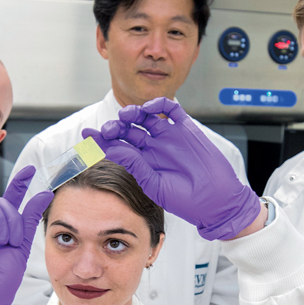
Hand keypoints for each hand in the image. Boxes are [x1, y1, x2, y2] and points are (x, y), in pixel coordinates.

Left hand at [82, 97, 260, 239]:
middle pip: (128, 130)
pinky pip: (171, 110)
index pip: (117, 147)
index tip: (86, 135)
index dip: (101, 141)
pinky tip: (150, 107)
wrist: (217, 200)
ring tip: (127, 115)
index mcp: (143, 163)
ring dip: (134, 112)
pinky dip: (159, 104)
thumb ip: (136, 165)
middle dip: (116, 126)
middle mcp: (153, 148)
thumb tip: (114, 149)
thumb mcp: (155, 185)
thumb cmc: (186, 201)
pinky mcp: (186, 129)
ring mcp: (169, 137)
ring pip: (146, 117)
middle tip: (110, 128)